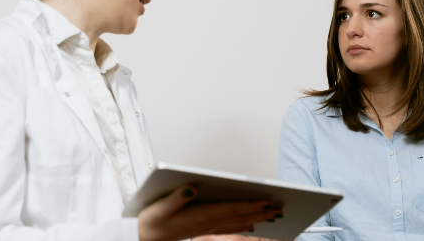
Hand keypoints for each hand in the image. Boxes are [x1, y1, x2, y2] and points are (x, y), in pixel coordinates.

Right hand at [138, 185, 282, 240]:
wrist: (143, 238)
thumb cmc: (151, 221)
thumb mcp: (159, 208)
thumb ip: (176, 197)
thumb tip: (191, 188)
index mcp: (199, 216)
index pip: (231, 209)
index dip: (251, 205)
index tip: (267, 202)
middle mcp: (206, 223)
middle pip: (239, 217)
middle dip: (260, 212)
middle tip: (280, 209)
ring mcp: (206, 228)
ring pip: (237, 223)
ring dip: (256, 219)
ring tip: (272, 215)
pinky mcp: (203, 229)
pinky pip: (229, 227)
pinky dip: (243, 224)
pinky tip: (251, 224)